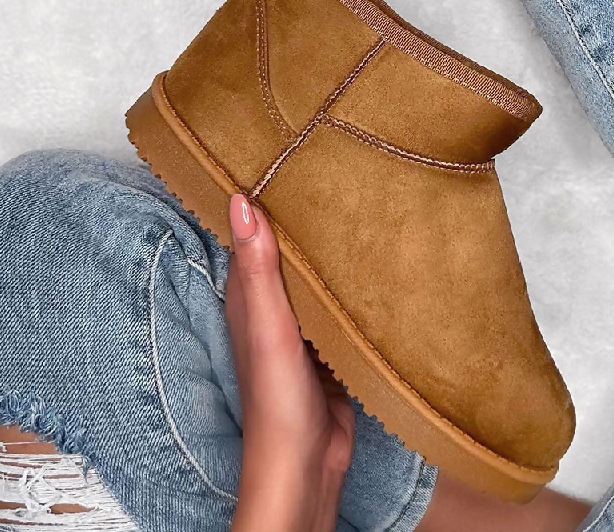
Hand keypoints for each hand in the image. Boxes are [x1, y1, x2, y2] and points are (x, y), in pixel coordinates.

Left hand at [226, 194, 354, 531]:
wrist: (308, 461)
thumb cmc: (276, 397)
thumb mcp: (267, 324)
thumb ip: (257, 267)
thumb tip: (239, 200)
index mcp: (248, 295)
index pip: (253, 231)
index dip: (264, 194)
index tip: (286, 153)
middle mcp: (273, 305)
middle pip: (288, 249)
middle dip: (306, 215)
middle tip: (337, 167)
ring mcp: (303, 325)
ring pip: (317, 273)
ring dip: (332, 248)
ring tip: (361, 201)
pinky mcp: (331, 344)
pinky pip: (340, 302)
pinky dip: (351, 282)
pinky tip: (374, 261)